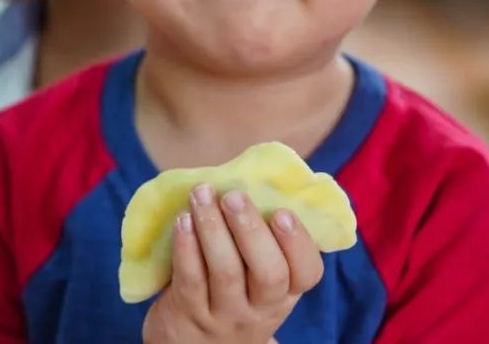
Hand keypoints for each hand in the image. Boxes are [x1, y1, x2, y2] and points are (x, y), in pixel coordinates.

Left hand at [142, 185, 323, 343]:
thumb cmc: (234, 294)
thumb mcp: (260, 279)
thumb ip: (265, 239)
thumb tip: (260, 174)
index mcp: (287, 292)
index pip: (306, 272)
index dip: (298, 242)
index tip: (283, 212)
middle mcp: (261, 308)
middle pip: (268, 273)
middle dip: (251, 229)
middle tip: (234, 195)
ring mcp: (225, 314)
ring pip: (226, 272)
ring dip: (213, 228)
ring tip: (201, 193)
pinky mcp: (190, 314)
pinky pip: (190, 279)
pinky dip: (186, 247)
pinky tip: (182, 220)